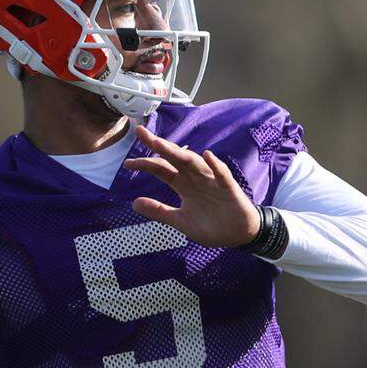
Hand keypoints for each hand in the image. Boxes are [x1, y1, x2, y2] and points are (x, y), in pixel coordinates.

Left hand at [123, 125, 259, 247]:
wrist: (239, 235)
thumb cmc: (211, 225)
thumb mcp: (180, 221)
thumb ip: (159, 211)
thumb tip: (134, 203)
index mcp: (183, 185)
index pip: (161, 169)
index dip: (145, 164)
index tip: (127, 163)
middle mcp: (195, 178)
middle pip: (174, 157)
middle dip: (158, 145)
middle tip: (140, 132)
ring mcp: (212, 181)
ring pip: (194, 162)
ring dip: (178, 152)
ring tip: (161, 143)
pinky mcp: (228, 188)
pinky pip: (222, 175)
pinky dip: (216, 166)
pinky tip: (208, 156)